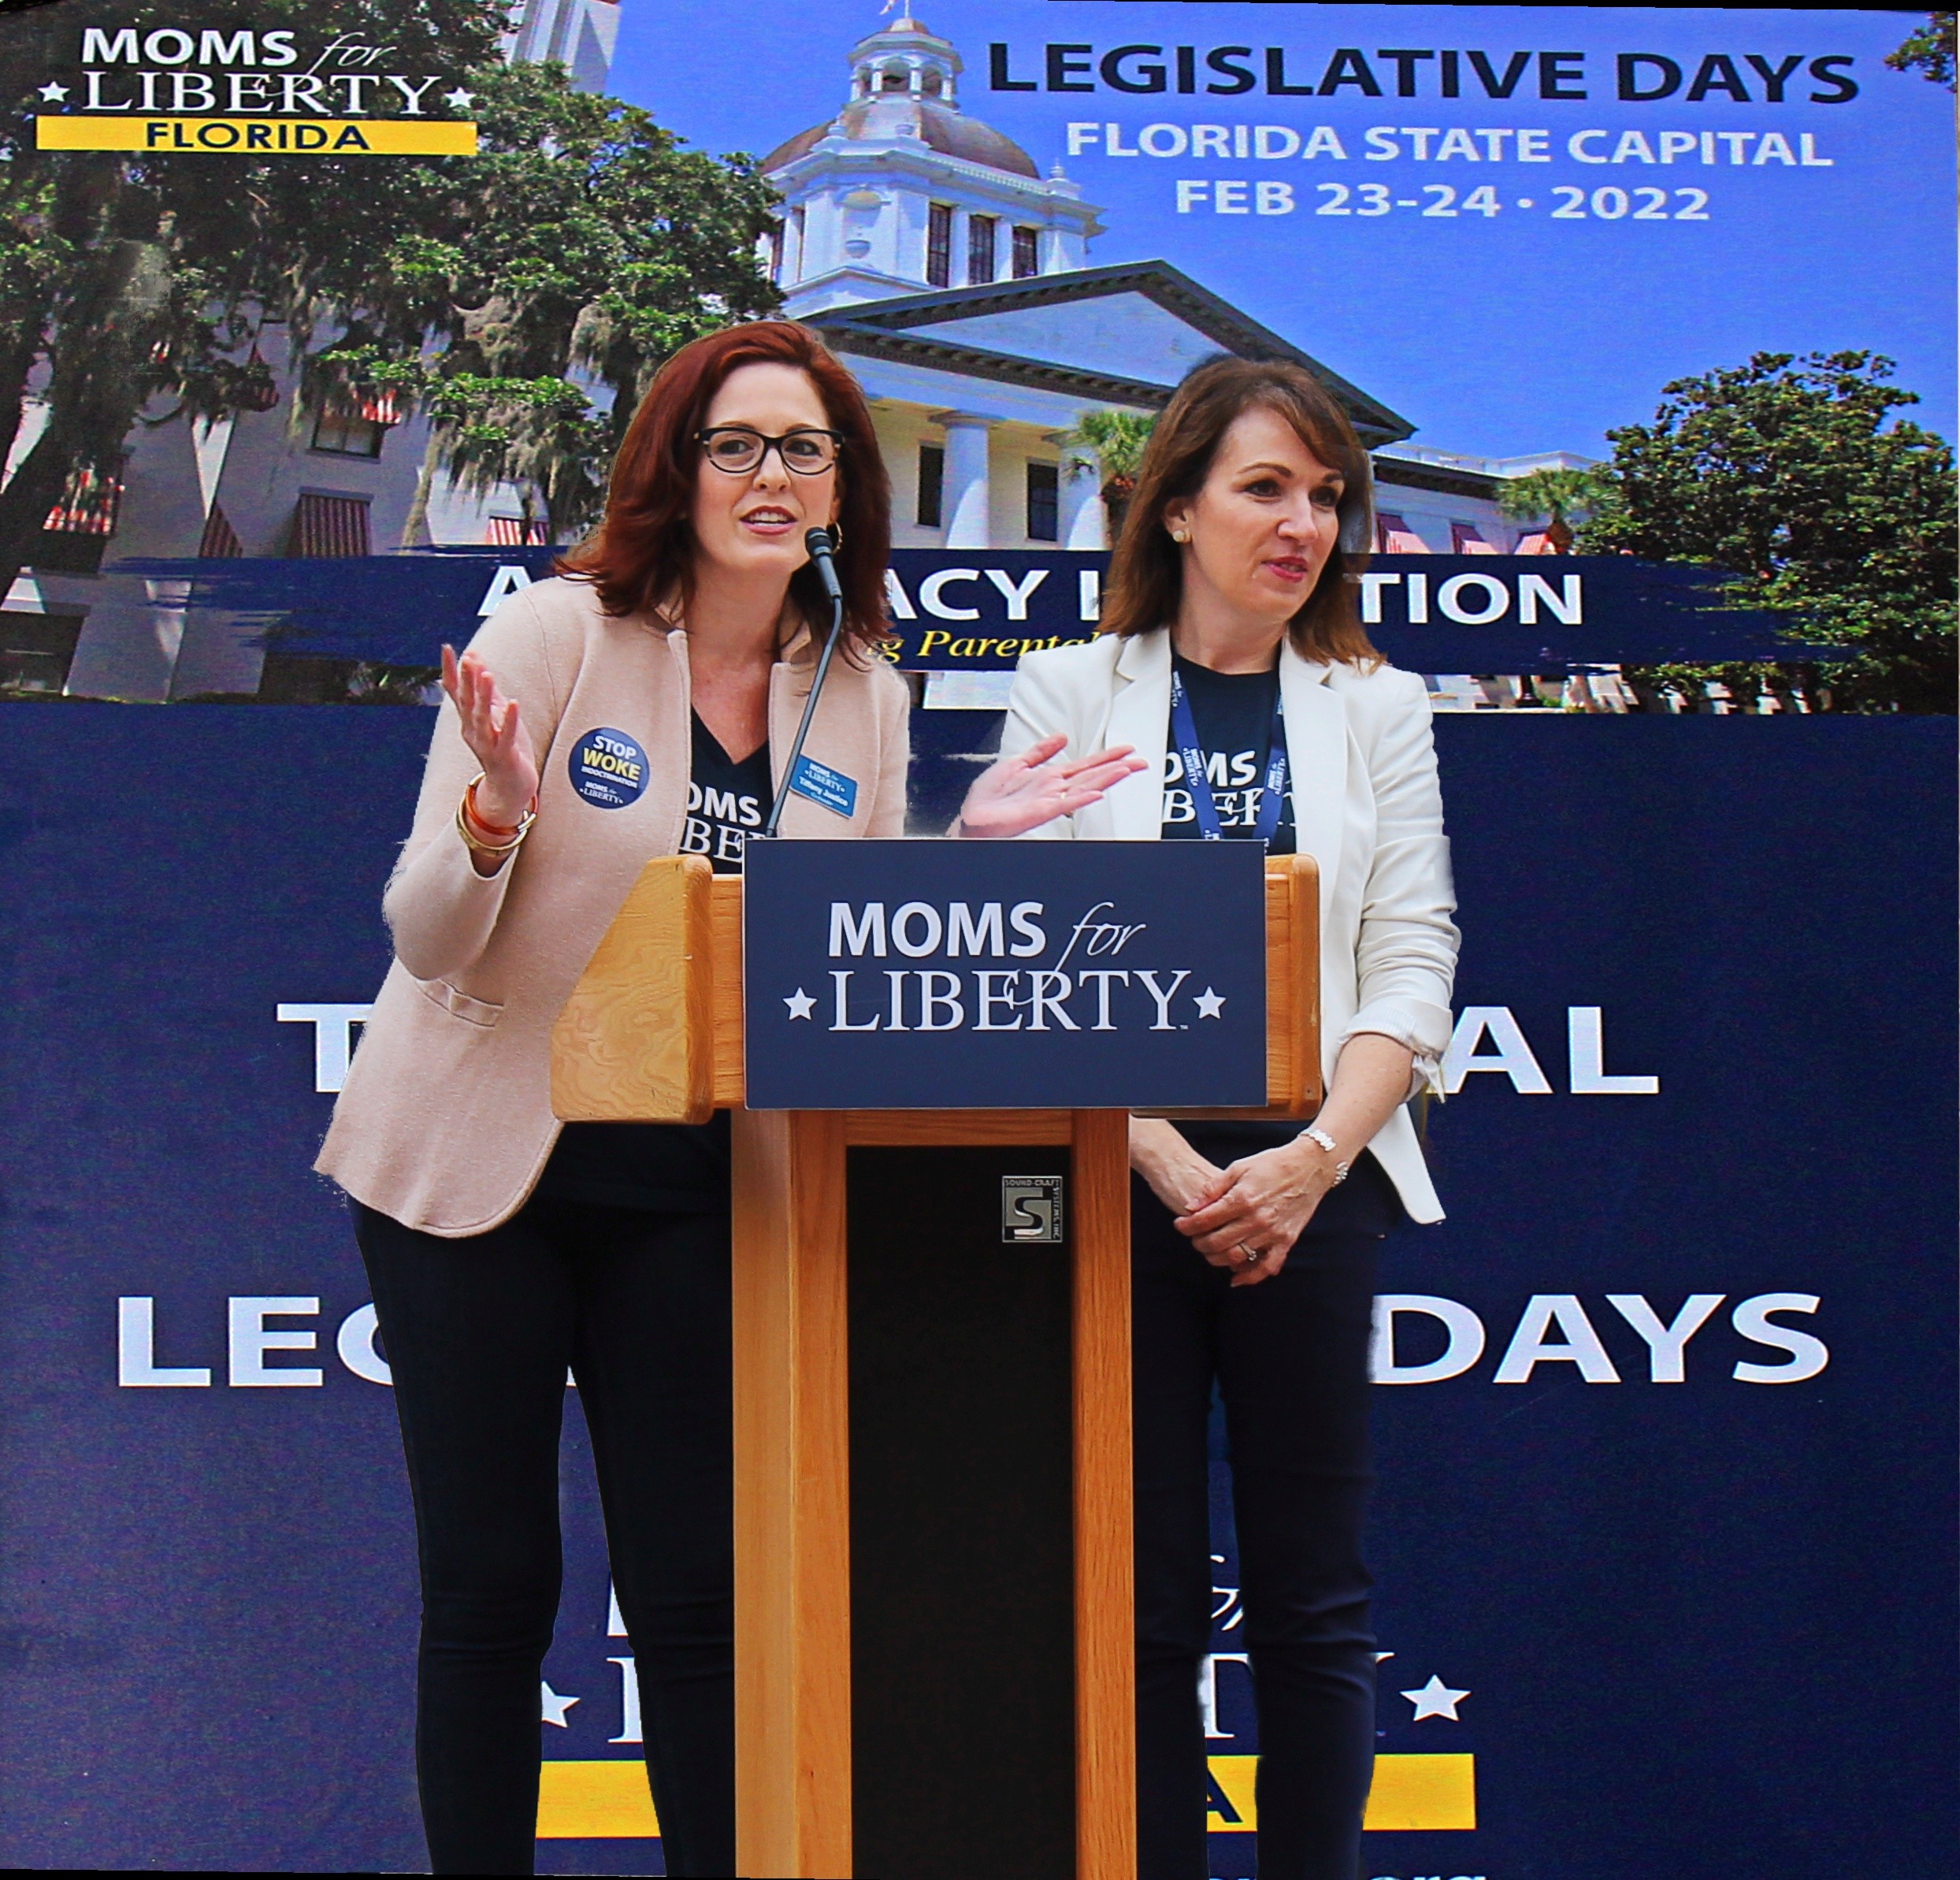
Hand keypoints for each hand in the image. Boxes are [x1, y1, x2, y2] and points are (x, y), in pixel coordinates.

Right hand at [442, 643, 537, 827]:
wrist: (510, 789)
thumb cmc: (505, 748)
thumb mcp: (495, 714)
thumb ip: (485, 688)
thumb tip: (474, 658)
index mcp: (469, 720)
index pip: (456, 692)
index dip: (451, 670)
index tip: (447, 648)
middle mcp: (473, 731)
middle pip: (468, 703)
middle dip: (467, 681)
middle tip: (466, 659)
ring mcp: (487, 745)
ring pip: (483, 718)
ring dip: (485, 697)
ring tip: (487, 676)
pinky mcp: (504, 757)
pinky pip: (506, 736)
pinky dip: (509, 720)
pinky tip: (513, 704)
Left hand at [955, 733, 1147, 838]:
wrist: (972, 818)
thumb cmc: (990, 798)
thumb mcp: (1016, 763)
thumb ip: (1040, 750)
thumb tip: (1061, 737)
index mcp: (1049, 778)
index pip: (1085, 765)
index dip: (1106, 757)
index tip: (1127, 750)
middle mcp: (1053, 790)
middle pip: (1092, 775)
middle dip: (1116, 767)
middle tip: (1140, 761)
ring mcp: (1049, 801)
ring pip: (1084, 788)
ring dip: (1107, 779)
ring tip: (1127, 770)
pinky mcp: (1039, 812)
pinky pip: (1064, 805)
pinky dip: (1081, 799)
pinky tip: (1096, 793)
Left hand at [1175, 1139, 1337, 1287]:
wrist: (1309, 1166)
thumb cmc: (1271, 1164)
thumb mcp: (1239, 1167)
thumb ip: (1213, 1188)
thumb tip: (1191, 1207)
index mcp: (1242, 1198)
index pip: (1205, 1220)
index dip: (1186, 1226)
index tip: (1179, 1225)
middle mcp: (1256, 1219)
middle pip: (1217, 1242)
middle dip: (1198, 1243)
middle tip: (1194, 1238)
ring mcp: (1272, 1232)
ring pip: (1236, 1257)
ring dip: (1217, 1258)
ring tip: (1210, 1251)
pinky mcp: (1286, 1241)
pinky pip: (1266, 1266)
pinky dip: (1250, 1276)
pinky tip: (1235, 1278)